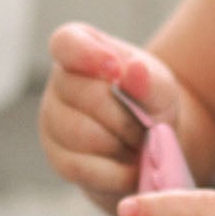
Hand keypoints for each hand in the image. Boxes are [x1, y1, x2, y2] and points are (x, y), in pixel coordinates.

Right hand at [40, 22, 183, 209]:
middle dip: (126, 117)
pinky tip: (132, 167)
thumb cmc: (150, 104)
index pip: (67, 43)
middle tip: (147, 126)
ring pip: (85, 135)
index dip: (88, 55)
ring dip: (122, 144)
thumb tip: (134, 70)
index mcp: (80, 50)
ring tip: (139, 144)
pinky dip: (116, 172)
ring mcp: (52, 123)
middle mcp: (59, 84)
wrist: (152, 146)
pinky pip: (84, 168)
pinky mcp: (59, 160)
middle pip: (88, 97)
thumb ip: (149, 79)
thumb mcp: (161, 87)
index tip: (116, 69)